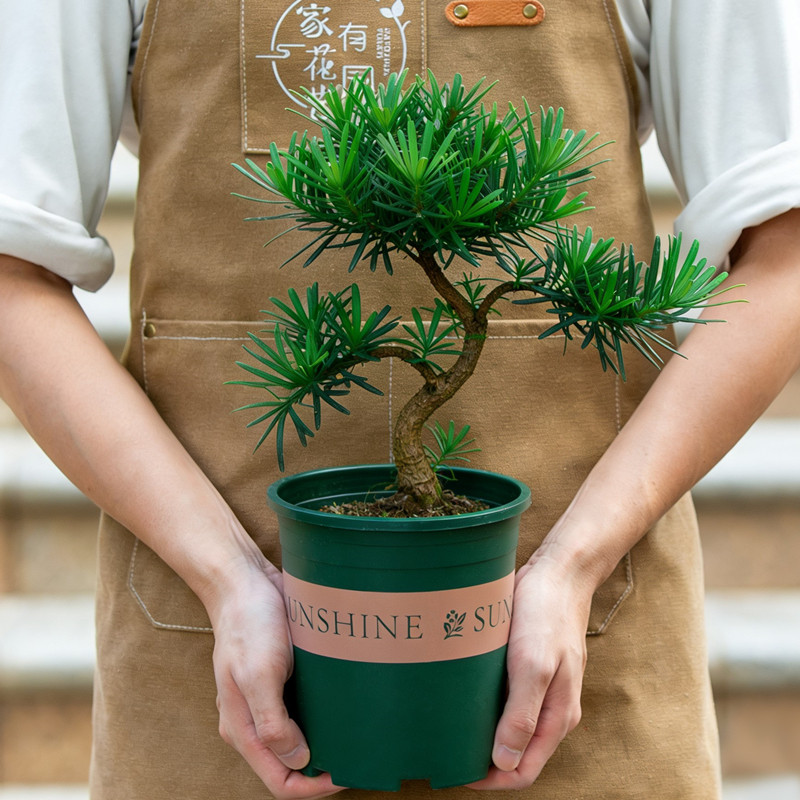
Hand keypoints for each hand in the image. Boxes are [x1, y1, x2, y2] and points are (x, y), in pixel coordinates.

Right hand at [209, 559, 343, 799]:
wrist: (244, 581)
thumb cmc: (249, 625)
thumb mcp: (258, 674)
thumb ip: (272, 722)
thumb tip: (299, 760)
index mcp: (243, 728)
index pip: (278, 780)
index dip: (312, 788)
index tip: (345, 773)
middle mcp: (254, 720)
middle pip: (290, 764)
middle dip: (323, 768)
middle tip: (359, 754)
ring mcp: (267, 699)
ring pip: (300, 737)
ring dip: (326, 741)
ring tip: (358, 733)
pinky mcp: (282, 679)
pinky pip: (304, 708)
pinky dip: (324, 714)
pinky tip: (346, 704)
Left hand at [469, 554, 591, 789]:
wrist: (558, 572)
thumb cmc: (547, 614)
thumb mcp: (533, 664)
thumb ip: (522, 715)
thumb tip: (504, 762)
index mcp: (557, 716)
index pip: (523, 771)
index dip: (491, 780)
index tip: (455, 772)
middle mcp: (550, 709)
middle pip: (515, 754)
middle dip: (482, 761)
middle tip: (444, 752)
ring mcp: (539, 688)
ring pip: (508, 727)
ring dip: (482, 734)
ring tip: (447, 728)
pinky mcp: (526, 668)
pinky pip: (505, 700)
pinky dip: (484, 707)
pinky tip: (460, 698)